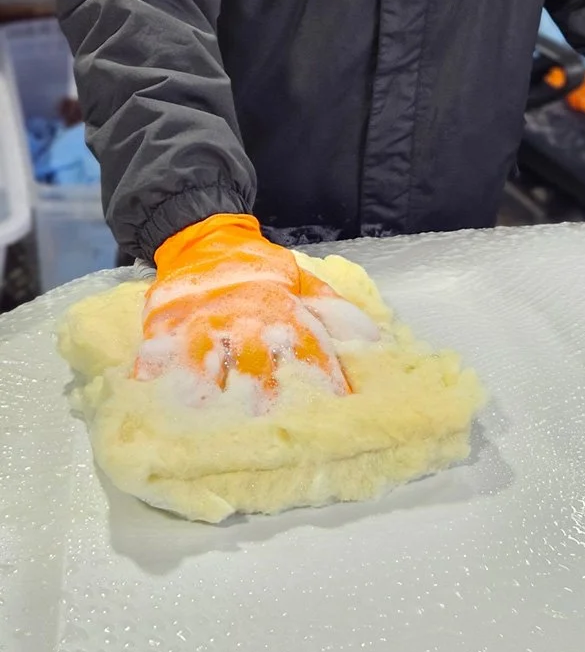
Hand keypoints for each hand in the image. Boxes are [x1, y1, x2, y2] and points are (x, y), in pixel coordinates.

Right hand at [134, 214, 378, 401]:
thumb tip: (370, 338)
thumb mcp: (299, 278)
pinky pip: (157, 349)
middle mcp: (242, 318)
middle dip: (262, 385)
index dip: (323, 372)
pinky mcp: (167, 323)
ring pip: (203, 355)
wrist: (205, 238)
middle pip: (254, 357)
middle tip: (266, 413)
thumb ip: (329, 307)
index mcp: (278, 308)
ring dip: (204, 381)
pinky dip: (151, 367)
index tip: (337, 401)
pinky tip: (147, 385)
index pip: (307, 344)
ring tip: (202, 408)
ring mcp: (201, 320)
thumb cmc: (258, 267)